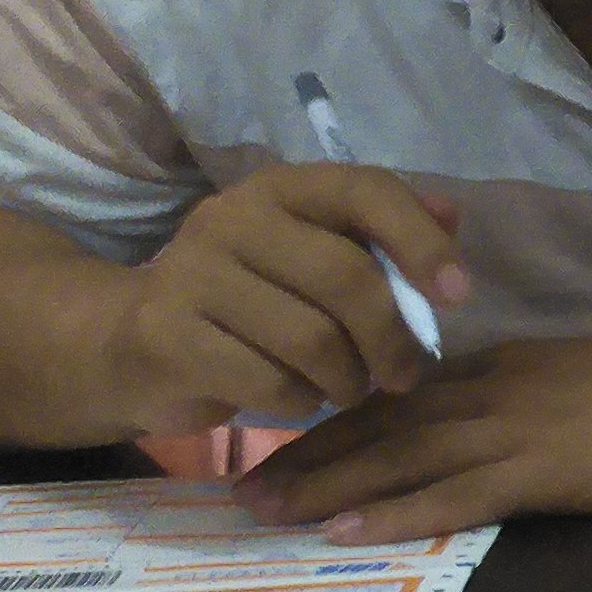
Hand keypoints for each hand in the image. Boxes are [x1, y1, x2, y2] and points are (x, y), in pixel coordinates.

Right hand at [98, 166, 469, 435]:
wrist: (130, 344)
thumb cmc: (250, 302)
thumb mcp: (316, 258)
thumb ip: (383, 237)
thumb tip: (454, 214)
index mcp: (281, 188)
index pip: (365, 190)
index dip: (420, 242)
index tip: (460, 295)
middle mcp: (232, 217)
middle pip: (346, 278)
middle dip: (392, 338)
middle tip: (404, 373)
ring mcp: (191, 273)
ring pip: (312, 339)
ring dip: (348, 378)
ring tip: (348, 386)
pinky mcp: (167, 335)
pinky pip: (269, 382)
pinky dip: (300, 402)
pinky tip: (299, 398)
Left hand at [240, 326, 591, 540]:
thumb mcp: (590, 376)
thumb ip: (536, 395)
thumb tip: (503, 420)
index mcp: (504, 366)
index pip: (399, 394)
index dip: (334, 421)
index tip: (284, 445)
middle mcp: (492, 391)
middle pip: (379, 424)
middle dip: (306, 455)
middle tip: (241, 488)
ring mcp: (513, 431)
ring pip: (398, 458)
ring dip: (324, 485)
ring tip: (264, 513)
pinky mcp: (542, 473)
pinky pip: (451, 497)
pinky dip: (392, 515)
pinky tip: (344, 534)